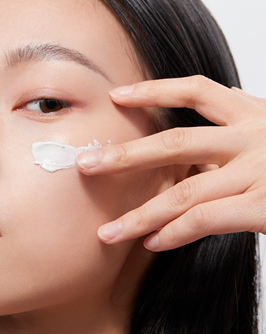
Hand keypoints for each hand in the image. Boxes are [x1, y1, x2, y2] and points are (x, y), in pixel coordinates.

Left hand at [76, 76, 265, 250]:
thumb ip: (250, 115)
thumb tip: (227, 94)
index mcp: (253, 116)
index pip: (197, 92)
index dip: (155, 91)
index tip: (115, 96)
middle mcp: (252, 138)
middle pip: (176, 143)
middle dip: (125, 156)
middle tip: (85, 165)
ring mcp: (258, 172)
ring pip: (183, 193)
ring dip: (140, 215)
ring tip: (106, 232)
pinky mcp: (263, 207)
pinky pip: (205, 220)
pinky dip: (173, 232)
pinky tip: (150, 242)